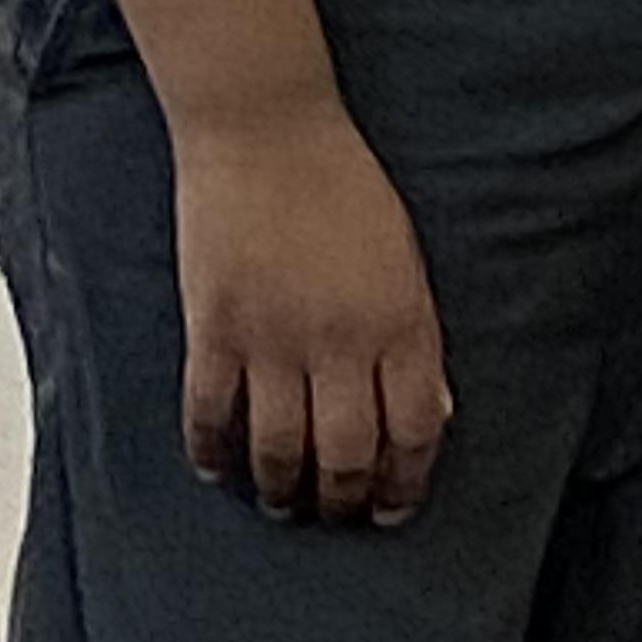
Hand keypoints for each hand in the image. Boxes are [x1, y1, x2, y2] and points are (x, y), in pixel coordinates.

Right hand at [170, 94, 451, 525]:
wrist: (269, 128)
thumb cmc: (344, 183)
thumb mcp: (405, 255)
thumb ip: (415, 335)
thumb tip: (431, 411)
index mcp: (401, 318)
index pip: (415, 429)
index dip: (406, 482)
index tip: (395, 507)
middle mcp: (342, 340)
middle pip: (345, 457)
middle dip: (342, 501)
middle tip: (336, 513)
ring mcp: (274, 339)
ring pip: (278, 453)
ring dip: (281, 492)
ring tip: (282, 502)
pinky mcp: (216, 330)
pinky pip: (209, 418)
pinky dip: (213, 454)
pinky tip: (218, 468)